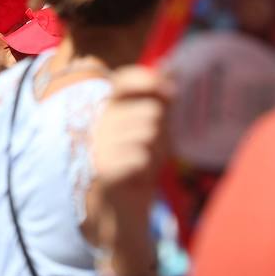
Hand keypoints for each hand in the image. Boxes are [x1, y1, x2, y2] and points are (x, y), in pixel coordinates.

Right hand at [90, 67, 172, 242]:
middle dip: (162, 131)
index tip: (171, 90)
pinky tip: (139, 176)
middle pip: (148, 110)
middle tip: (153, 148)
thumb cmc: (140, 163)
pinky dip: (147, 166)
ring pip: (147, 133)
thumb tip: (174, 65)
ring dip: (156, 151)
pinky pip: (140, 156)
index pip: (123, 80)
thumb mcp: (154, 127)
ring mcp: (100, 145)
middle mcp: (101, 121)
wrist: (125, 210)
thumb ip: (161, 97)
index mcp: (111, 107)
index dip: (146, 79)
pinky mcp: (104, 169)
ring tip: (146, 163)